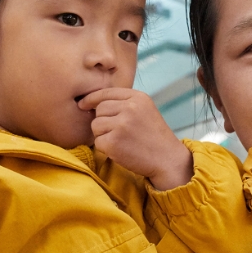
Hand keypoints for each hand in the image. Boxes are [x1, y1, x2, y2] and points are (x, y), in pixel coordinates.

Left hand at [77, 88, 192, 190]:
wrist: (168, 159)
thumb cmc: (154, 137)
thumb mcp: (145, 111)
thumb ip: (124, 103)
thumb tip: (93, 103)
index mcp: (138, 98)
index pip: (106, 92)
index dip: (92, 99)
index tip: (83, 104)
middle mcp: (130, 108)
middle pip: (99, 109)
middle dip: (103, 121)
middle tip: (119, 133)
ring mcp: (122, 125)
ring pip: (96, 125)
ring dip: (103, 135)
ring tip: (122, 141)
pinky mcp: (114, 142)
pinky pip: (98, 142)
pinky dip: (105, 148)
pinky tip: (121, 150)